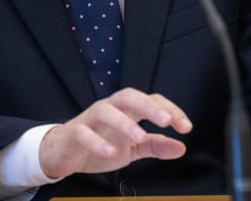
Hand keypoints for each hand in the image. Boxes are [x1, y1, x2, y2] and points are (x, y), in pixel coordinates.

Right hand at [38, 88, 192, 178]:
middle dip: (148, 106)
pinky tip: (110, 152)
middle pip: (129, 97)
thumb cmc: (100, 144)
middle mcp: (110, 109)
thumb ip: (155, 145)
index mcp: (126, 110)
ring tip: (139, 136)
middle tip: (166, 120)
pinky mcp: (74, 133)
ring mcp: (90, 119)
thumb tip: (181, 148)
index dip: (170, 110)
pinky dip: (97, 142)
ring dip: (123, 122)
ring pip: (106, 111)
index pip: (151, 100)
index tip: (186, 127)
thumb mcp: (133, 148)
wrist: (64, 153)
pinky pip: (84, 133)